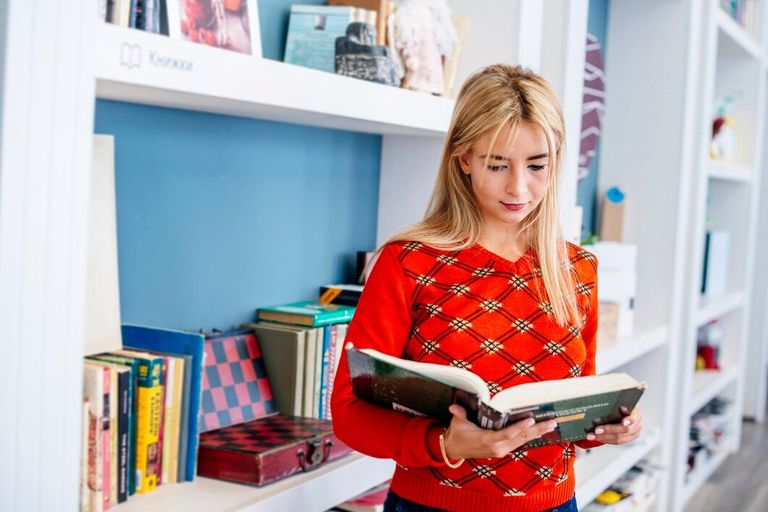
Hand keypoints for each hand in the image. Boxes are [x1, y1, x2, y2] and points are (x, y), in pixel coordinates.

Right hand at [443, 404, 557, 459]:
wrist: (454, 450)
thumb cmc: (457, 434)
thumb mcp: (457, 423)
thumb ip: (459, 414)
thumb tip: (454, 407)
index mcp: (486, 440)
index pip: (506, 434)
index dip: (518, 428)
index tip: (530, 420)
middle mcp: (497, 448)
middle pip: (520, 438)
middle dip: (536, 430)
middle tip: (551, 422)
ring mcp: (501, 450)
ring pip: (522, 441)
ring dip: (537, 433)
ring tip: (550, 425)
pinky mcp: (503, 450)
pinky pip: (519, 443)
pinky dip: (529, 436)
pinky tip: (539, 431)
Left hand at [586, 407, 642, 444]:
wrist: (625, 413)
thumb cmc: (620, 407)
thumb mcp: (620, 403)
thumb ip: (617, 406)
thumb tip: (618, 408)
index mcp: (636, 414)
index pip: (634, 418)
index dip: (629, 420)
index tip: (623, 422)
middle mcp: (637, 425)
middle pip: (624, 430)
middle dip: (609, 430)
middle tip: (596, 430)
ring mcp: (634, 434)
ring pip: (619, 439)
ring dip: (603, 437)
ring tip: (592, 436)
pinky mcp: (627, 440)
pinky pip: (616, 442)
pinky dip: (605, 439)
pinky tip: (596, 437)